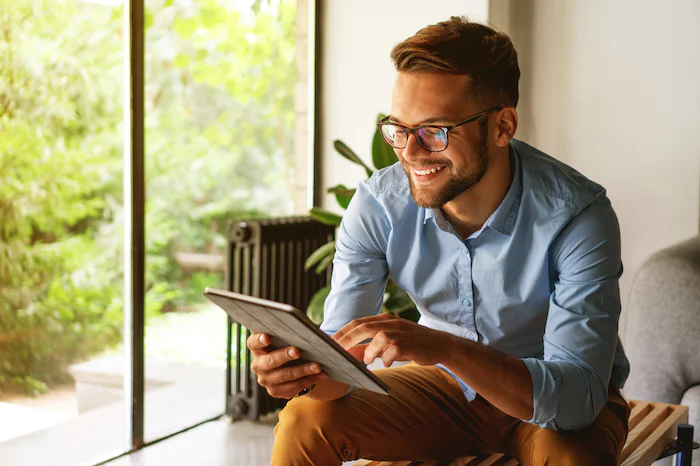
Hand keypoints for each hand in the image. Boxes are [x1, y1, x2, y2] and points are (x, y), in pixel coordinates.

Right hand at [247, 333, 328, 398]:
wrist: (290, 367)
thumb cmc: (288, 346)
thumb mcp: (287, 339)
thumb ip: (293, 334)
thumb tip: (316, 334)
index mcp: (257, 349)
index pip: (253, 343)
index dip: (258, 340)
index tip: (267, 337)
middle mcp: (258, 365)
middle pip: (270, 361)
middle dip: (284, 356)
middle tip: (297, 351)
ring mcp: (266, 380)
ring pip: (284, 376)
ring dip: (302, 370)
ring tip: (317, 366)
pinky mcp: (276, 392)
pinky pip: (293, 387)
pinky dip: (309, 380)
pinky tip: (321, 375)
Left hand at [333, 314, 453, 366]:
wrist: (440, 345)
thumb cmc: (411, 345)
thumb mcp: (388, 344)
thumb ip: (369, 347)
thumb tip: (349, 354)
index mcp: (384, 320)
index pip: (358, 322)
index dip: (342, 331)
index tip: (328, 342)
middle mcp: (391, 322)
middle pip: (364, 326)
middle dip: (347, 338)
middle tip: (336, 351)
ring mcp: (401, 331)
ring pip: (378, 337)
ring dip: (369, 350)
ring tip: (367, 361)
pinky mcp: (409, 343)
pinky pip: (393, 350)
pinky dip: (386, 358)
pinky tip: (387, 363)